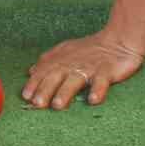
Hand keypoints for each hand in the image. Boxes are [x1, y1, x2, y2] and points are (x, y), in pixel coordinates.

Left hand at [22, 30, 144, 109]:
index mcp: (62, 58)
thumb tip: (31, 72)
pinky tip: (92, 100)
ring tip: (57, 105)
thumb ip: (49, 61)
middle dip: (45, 89)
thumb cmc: (90, 49)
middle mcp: (72, 63)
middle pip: (56, 76)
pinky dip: (98, 90)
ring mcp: (89, 67)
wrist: (118, 40)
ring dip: (65, 92)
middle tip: (37, 104)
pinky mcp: (107, 71)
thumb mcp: (66, 51)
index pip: (44, 70)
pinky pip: (101, 81)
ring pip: (75, 79)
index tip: (26, 96)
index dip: (34, 83)